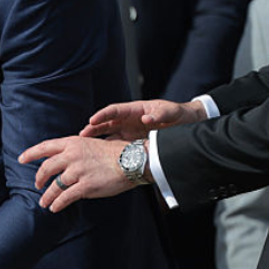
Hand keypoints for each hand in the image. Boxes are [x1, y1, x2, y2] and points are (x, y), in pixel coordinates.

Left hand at [18, 137, 140, 211]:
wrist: (132, 160)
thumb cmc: (114, 153)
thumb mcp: (90, 143)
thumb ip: (74, 151)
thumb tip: (62, 161)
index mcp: (72, 143)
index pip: (45, 147)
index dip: (31, 154)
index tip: (21, 159)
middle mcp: (72, 156)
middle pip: (46, 168)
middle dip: (39, 178)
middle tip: (37, 185)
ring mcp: (78, 171)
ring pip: (54, 186)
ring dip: (47, 196)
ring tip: (44, 203)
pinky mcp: (86, 186)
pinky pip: (66, 197)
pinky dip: (58, 204)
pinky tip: (55, 208)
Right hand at [80, 99, 206, 140]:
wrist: (186, 124)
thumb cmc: (178, 115)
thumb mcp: (171, 112)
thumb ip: (159, 114)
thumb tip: (146, 118)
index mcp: (134, 110)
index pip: (114, 110)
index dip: (102, 115)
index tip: (92, 120)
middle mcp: (128, 120)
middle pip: (106, 123)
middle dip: (93, 128)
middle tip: (82, 136)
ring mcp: (129, 132)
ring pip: (108, 135)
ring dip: (97, 140)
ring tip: (84, 148)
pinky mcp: (132, 143)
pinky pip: (117, 146)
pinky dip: (107, 151)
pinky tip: (99, 159)